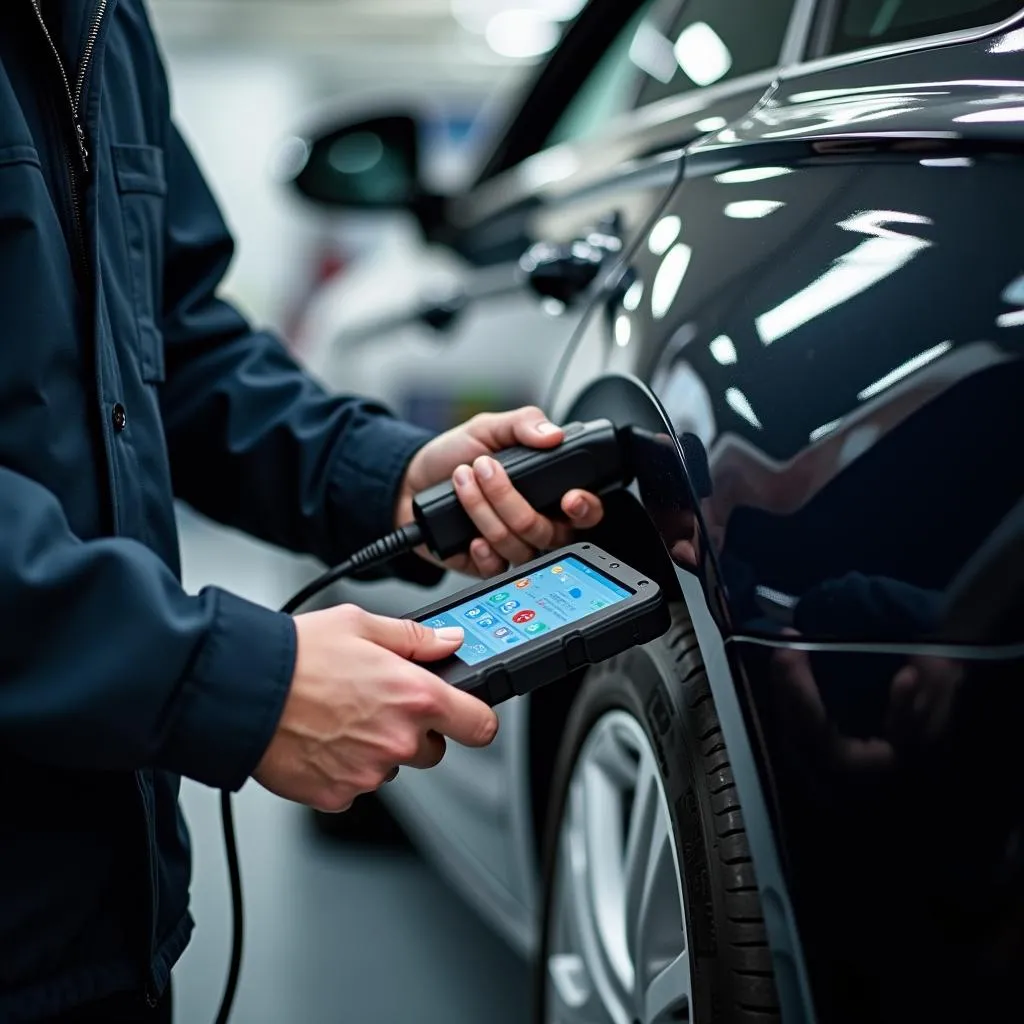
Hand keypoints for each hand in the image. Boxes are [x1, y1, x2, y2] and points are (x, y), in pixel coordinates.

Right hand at [254, 607, 498, 811]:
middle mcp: (399, 740)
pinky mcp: (338, 796)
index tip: (468, 715)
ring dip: (377, 749)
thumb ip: (415, 638)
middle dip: (416, 731)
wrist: (242, 692)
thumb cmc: (297, 655)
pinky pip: (355, 785)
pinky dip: (344, 768)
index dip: (476, 719)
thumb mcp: (361, 624)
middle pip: (435, 750)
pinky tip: (322, 740)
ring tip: (340, 718)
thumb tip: (449, 641)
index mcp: (414, 696)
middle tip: (379, 705)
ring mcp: (369, 773)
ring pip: (392, 766)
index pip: (480, 726)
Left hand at [397, 406, 604, 576]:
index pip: (585, 510)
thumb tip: (553, 433)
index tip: (569, 497)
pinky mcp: (487, 565)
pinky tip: (469, 534)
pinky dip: (483, 550)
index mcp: (548, 491)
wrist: (410, 481)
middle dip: (510, 498)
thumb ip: (523, 423)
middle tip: (483, 467)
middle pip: (547, 530)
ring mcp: (512, 546)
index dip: (584, 508)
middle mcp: (536, 523)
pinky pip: (497, 569)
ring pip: (518, 546)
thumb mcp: (489, 427)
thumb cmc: (454, 455)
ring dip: (485, 511)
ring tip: (461, 481)